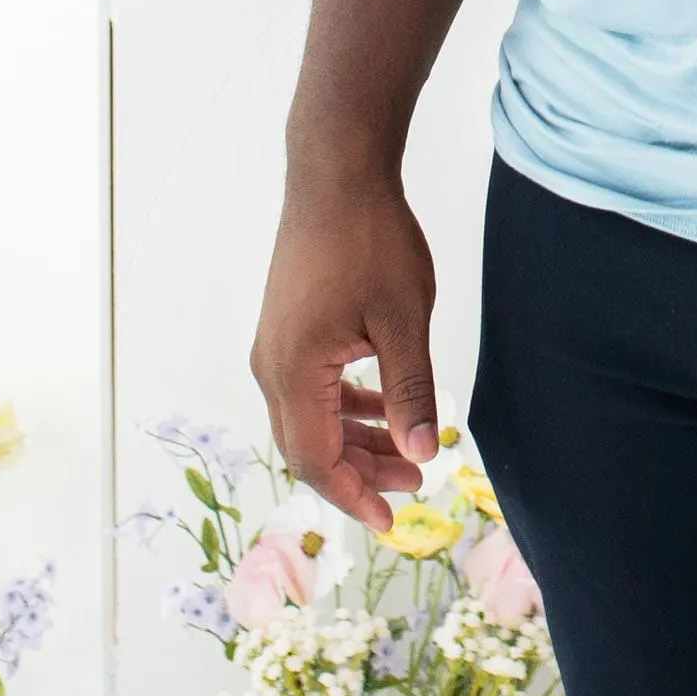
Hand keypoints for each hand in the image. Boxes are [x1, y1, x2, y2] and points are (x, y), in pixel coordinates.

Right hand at [249, 168, 440, 528]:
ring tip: (409, 454)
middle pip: (310, 444)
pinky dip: (347, 405)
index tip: (392, 521)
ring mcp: (275, 346)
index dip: (353, 496)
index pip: (316, 459)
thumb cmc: (371, 240)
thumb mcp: (403, 319)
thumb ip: (411, 391)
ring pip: (311, 416)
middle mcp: (272, 366)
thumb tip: (424, 453)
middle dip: (360, 472)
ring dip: (357, 438)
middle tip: (413, 487)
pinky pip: (312, 387)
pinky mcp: (287, 328)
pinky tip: (384, 405)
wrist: (336, 174)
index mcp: (294, 372)